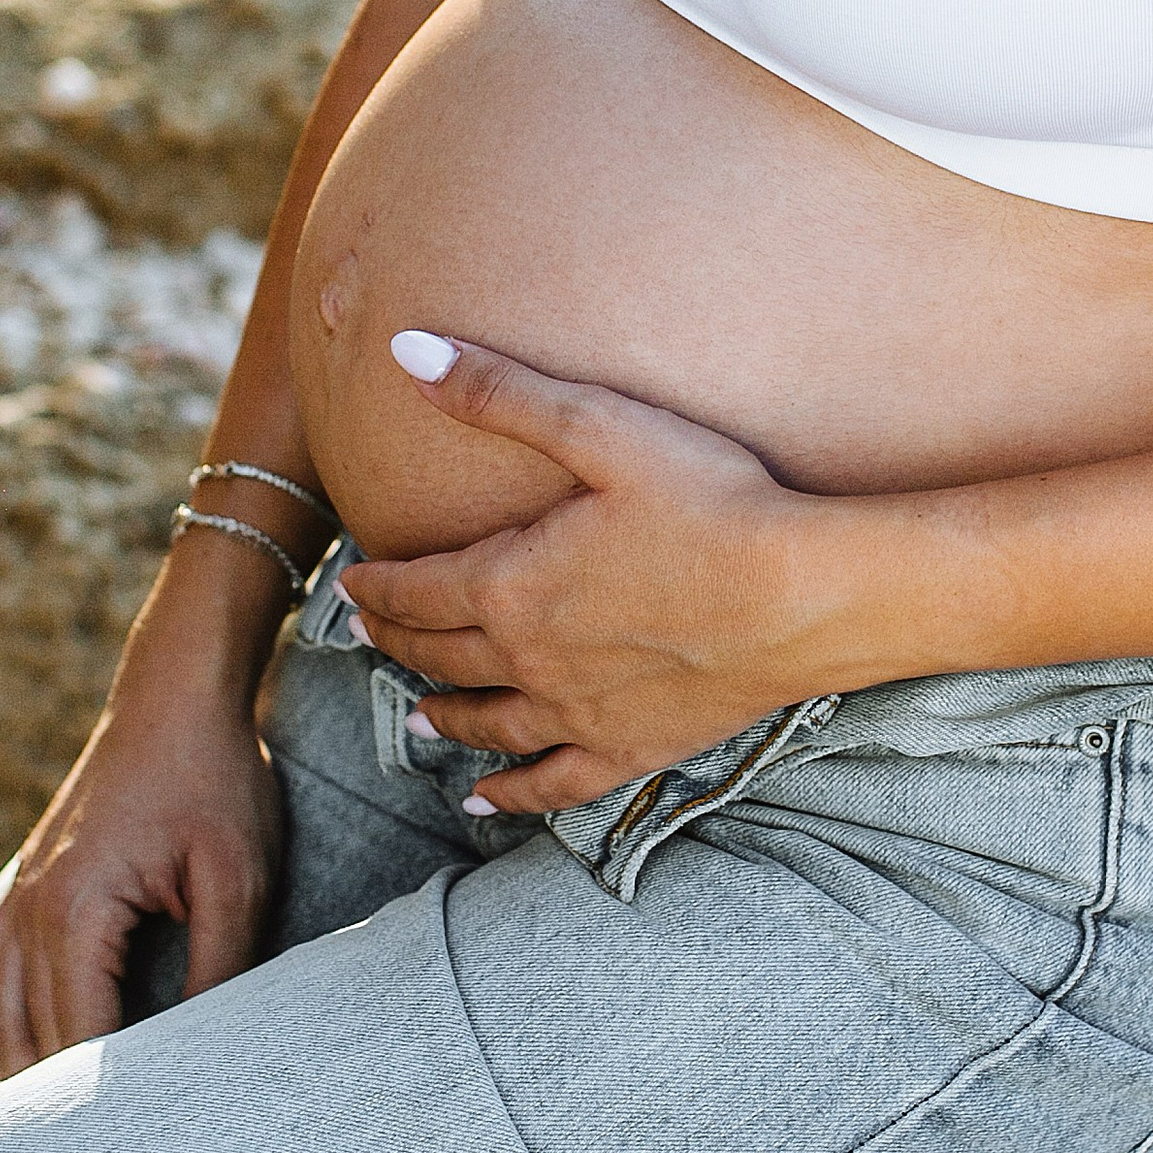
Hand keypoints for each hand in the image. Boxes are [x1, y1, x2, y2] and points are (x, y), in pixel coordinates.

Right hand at [0, 578, 284, 1075]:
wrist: (174, 697)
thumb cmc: (213, 780)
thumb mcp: (236, 877)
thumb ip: (219, 968)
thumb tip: (203, 1057)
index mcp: (75, 912)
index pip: (77, 1044)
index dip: (100, 1111)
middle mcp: (30, 913)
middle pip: (30, 1046)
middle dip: (59, 1112)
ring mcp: (18, 901)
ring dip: (24, 1081)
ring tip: (63, 1144)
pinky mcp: (25, 891)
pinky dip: (8, 1034)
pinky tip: (34, 1069)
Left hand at [341, 333, 819, 815]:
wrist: (800, 593)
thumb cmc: (707, 500)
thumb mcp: (598, 427)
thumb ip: (497, 393)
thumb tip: (407, 349)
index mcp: (510, 584)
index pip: (417, 591)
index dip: (378, 586)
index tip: (353, 584)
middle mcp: (529, 659)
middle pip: (442, 655)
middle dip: (399, 642)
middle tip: (371, 636)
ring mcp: (579, 712)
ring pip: (486, 722)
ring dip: (442, 717)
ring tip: (417, 718)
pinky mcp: (632, 747)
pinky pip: (553, 783)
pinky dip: (511, 796)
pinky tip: (486, 802)